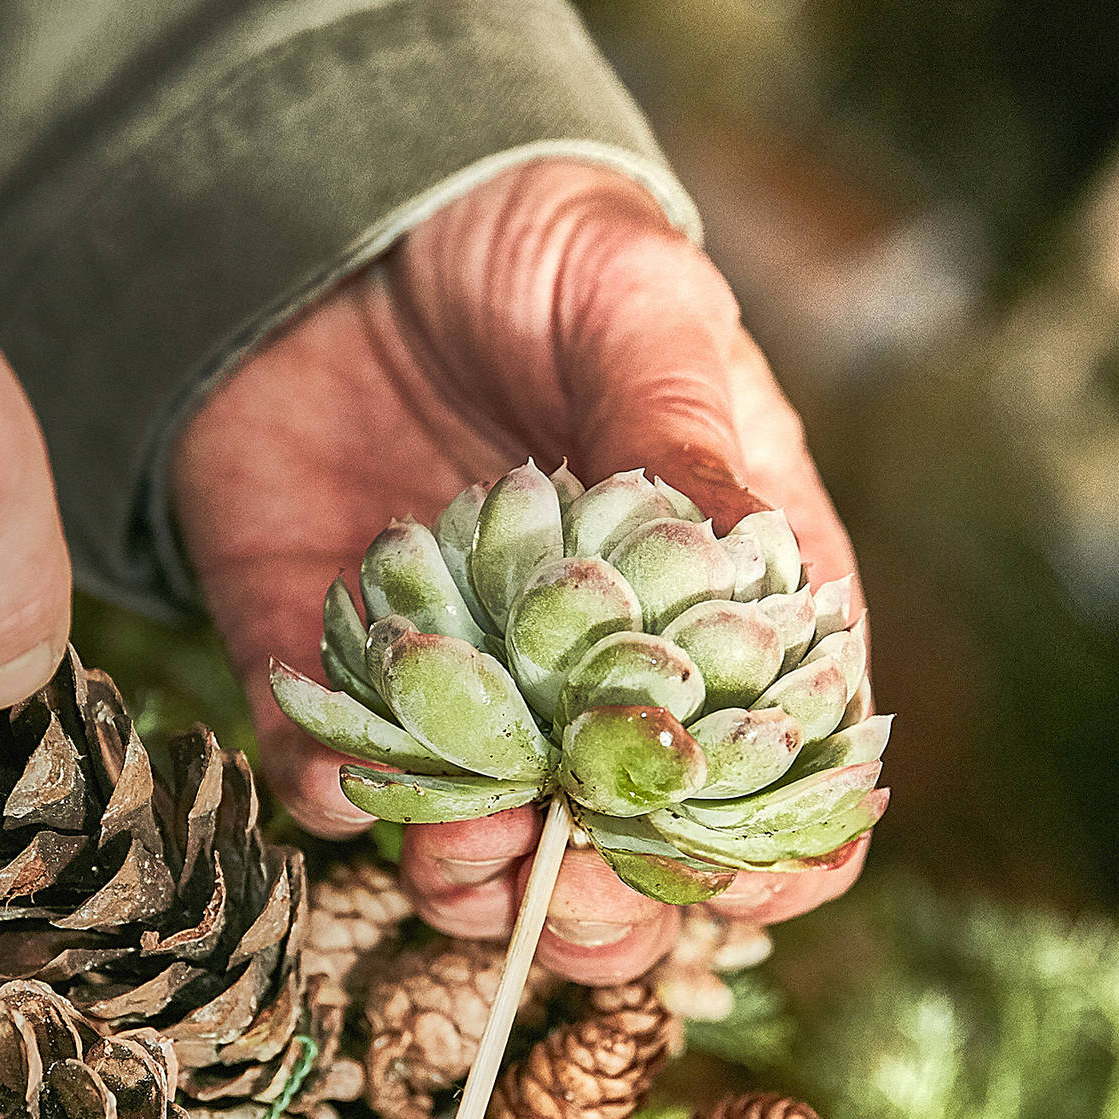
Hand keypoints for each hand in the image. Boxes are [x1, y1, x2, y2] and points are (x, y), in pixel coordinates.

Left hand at [174, 160, 866, 984]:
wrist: (339, 208)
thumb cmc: (529, 243)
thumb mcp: (627, 300)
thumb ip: (676, 426)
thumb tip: (736, 550)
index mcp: (717, 602)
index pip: (785, 779)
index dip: (772, 858)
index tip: (725, 881)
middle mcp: (595, 675)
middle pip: (637, 859)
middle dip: (612, 911)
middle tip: (568, 883)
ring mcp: (467, 686)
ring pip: (487, 857)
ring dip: (474, 885)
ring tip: (454, 848)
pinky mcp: (336, 669)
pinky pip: (333, 776)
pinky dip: (334, 798)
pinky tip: (334, 770)